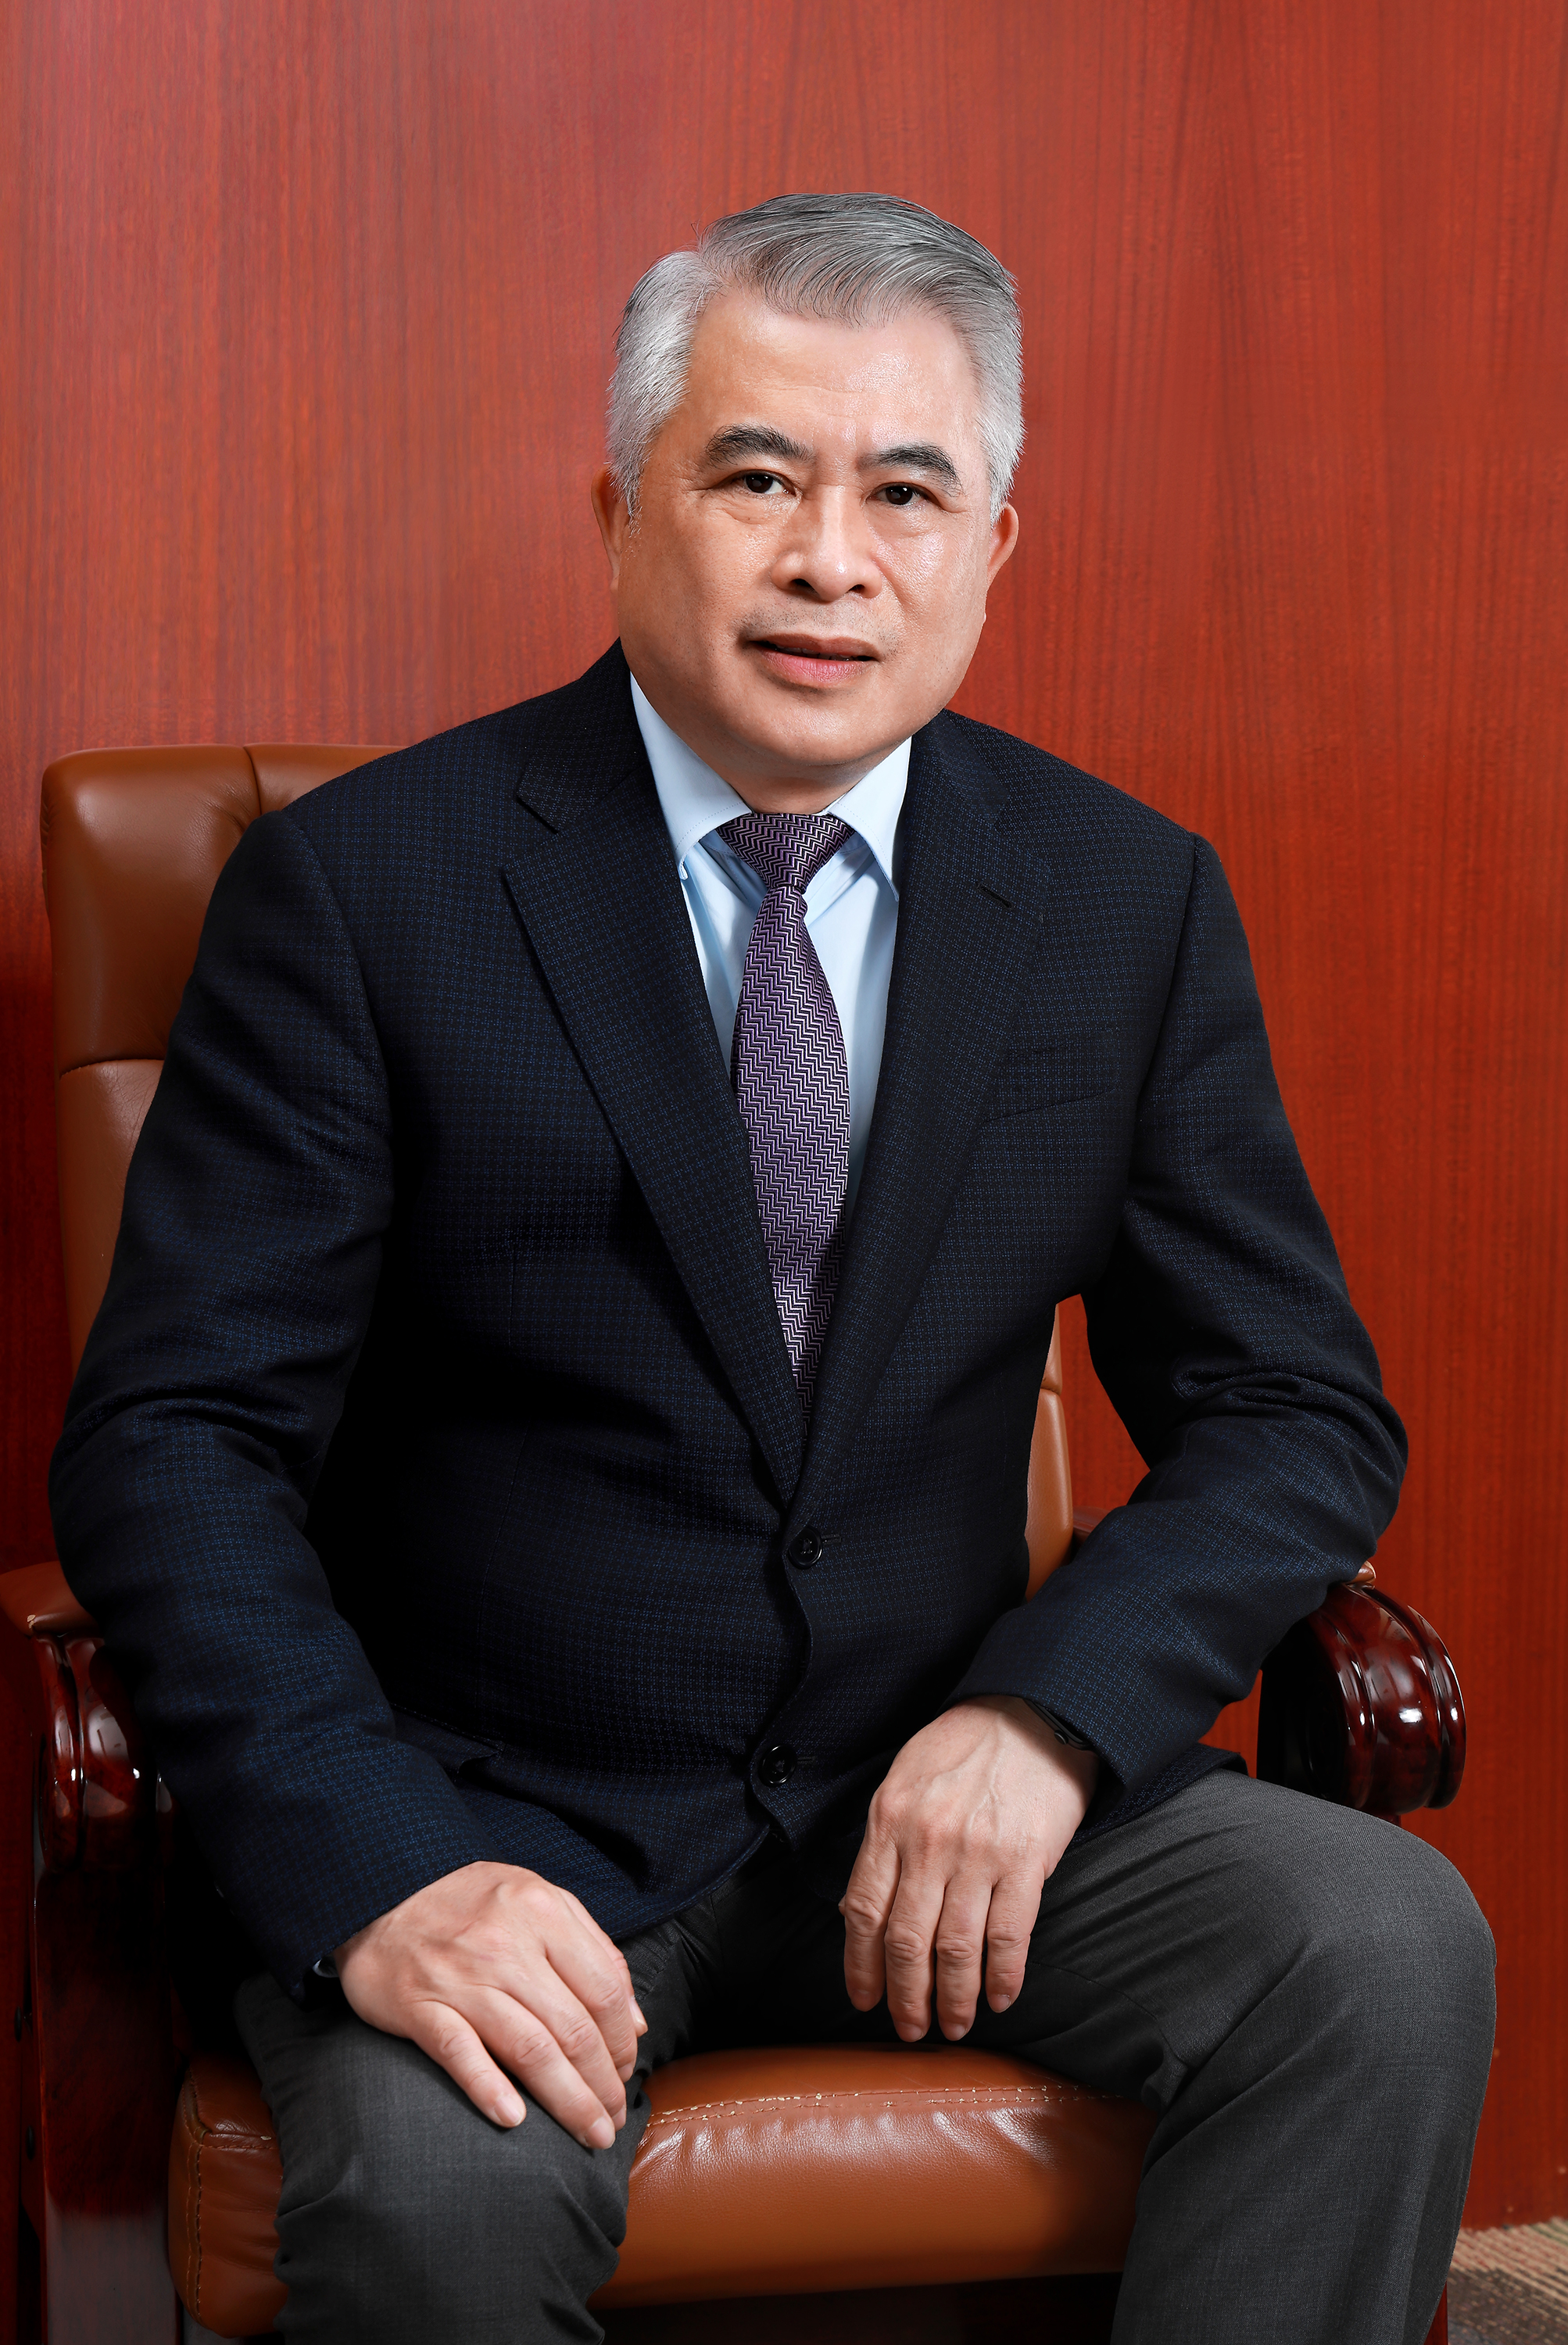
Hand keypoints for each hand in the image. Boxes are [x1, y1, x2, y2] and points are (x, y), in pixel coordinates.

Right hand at [335, 1861, 645, 2143]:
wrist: (380, 1895)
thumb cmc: (470, 1903)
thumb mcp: (539, 1900)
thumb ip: (594, 1950)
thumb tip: (637, 2021)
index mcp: (541, 1913)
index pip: (604, 1989)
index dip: (623, 2040)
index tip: (626, 2072)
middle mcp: (506, 1945)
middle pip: (572, 2028)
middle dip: (602, 2083)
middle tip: (614, 2120)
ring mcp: (461, 1978)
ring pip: (530, 2049)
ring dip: (567, 2101)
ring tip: (589, 2133)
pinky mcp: (419, 2007)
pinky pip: (460, 2053)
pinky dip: (488, 2088)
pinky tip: (513, 2120)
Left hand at [841, 1697, 1097, 2040]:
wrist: (1033, 1714)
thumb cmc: (964, 1747)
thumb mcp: (904, 1781)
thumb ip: (882, 1845)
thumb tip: (858, 1913)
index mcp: (891, 1820)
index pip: (865, 1910)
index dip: (862, 1965)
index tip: (864, 1999)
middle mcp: (929, 1841)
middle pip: (907, 1939)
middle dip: (906, 1995)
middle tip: (909, 2028)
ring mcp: (979, 1853)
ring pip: (956, 1948)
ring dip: (953, 1998)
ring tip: (952, 2025)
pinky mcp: (1026, 1861)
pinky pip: (1010, 1936)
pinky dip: (1002, 1977)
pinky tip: (997, 1998)